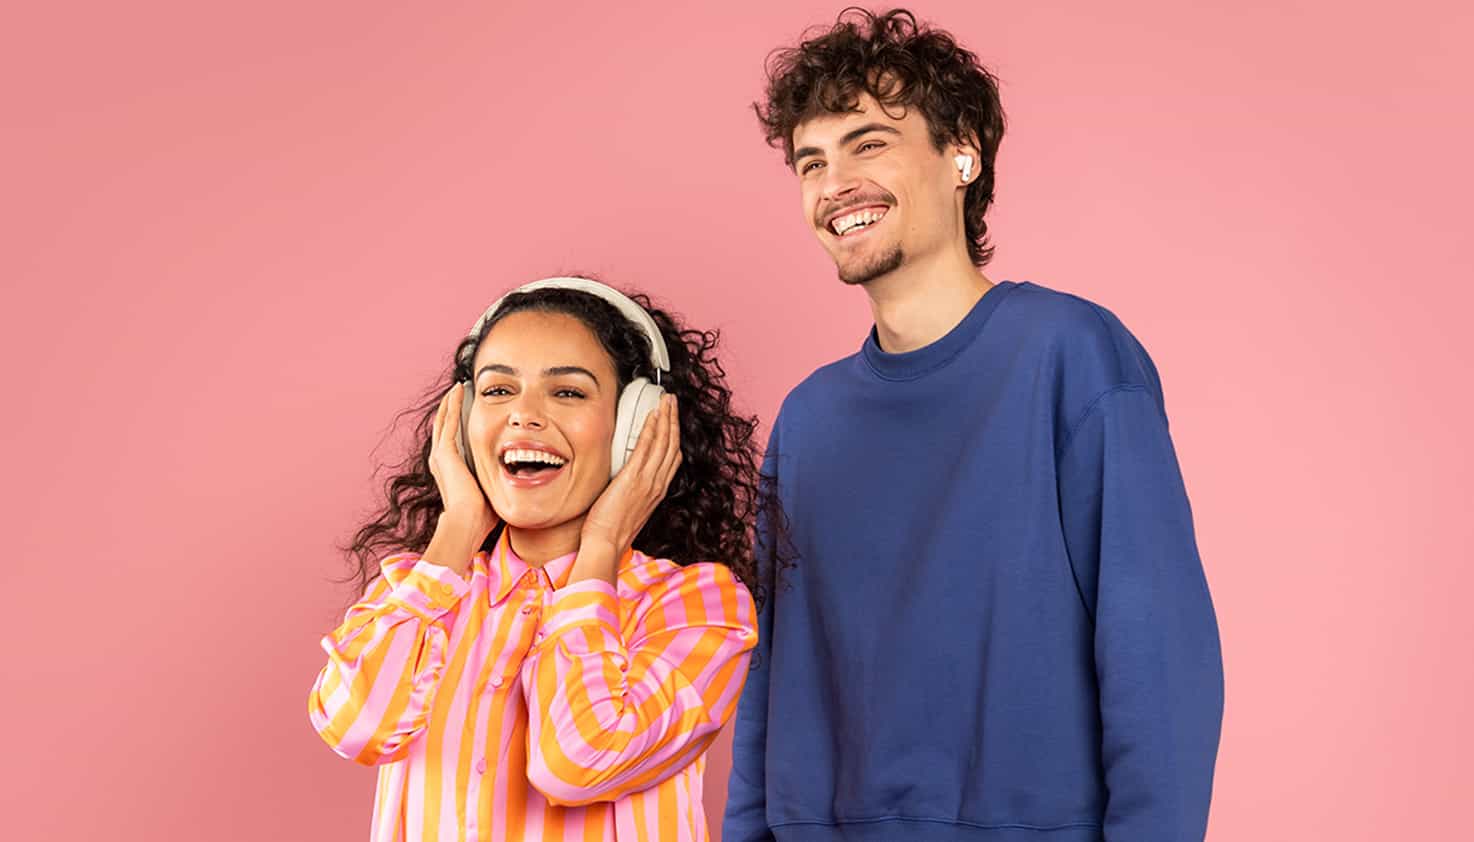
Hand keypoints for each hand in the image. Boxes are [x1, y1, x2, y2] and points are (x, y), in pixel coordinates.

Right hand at [428, 383, 498, 546]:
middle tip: (459, 391)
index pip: (451, 441)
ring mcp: (440, 455)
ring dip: (451, 402)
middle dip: (452, 408)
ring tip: (458, 387)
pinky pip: (448, 421)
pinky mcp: (445, 452)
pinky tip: (459, 390)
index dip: (457, 425)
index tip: (468, 412)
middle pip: (444, 427)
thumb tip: (516, 484)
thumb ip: (497, 484)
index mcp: (449, 470)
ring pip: (443, 420)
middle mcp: (440, 461)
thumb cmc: (480, 517)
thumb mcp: (490, 493)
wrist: (466, 524)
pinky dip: (453, 404)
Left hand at [580, 393, 682, 556]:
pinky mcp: (634, 478)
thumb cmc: (612, 530)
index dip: (674, 435)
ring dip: (666, 418)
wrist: (606, 543)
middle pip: (672, 444)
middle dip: (674, 420)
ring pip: (664, 442)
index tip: (672, 420)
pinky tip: (652, 416)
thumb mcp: (630, 507)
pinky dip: (652, 429)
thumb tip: (628, 479)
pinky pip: (647, 448)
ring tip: (666, 400)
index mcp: (657, 491)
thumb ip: (634, 490)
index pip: (672, 457)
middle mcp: (657, 484)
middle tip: (672, 401)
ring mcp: (648, 480)